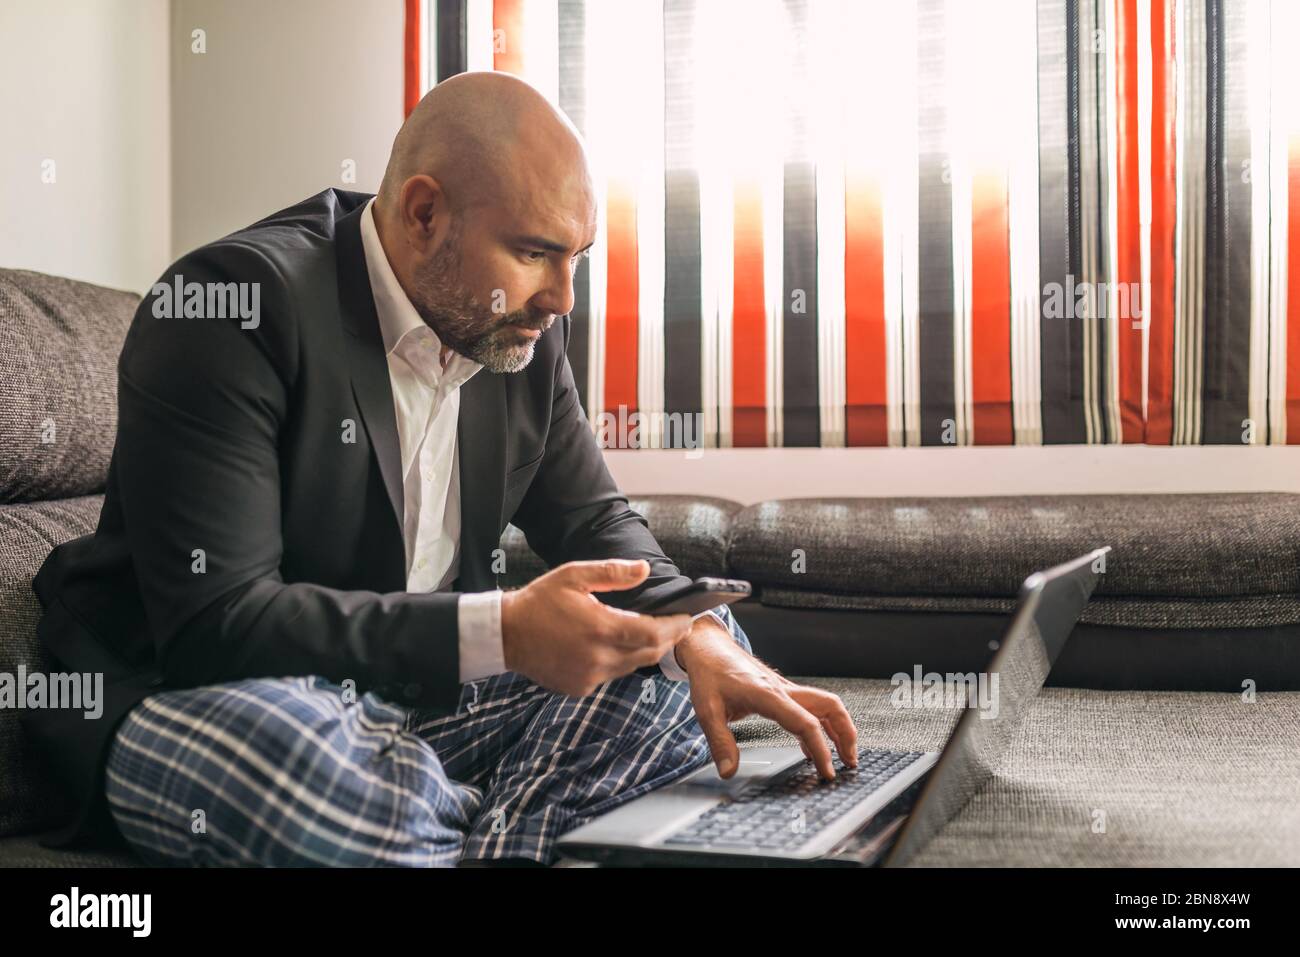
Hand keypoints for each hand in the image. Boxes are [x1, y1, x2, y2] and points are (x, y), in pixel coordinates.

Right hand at [500, 558, 693, 697]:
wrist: (506, 634)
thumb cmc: (540, 601)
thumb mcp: (574, 576)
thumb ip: (612, 573)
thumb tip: (644, 570)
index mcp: (601, 628)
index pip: (654, 633)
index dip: (676, 627)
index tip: (687, 618)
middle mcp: (599, 657)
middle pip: (649, 653)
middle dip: (667, 639)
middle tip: (677, 625)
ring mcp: (590, 676)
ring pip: (632, 666)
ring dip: (643, 650)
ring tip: (648, 631)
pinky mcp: (581, 687)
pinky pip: (612, 675)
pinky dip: (619, 661)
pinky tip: (612, 646)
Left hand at [676, 618, 857, 779]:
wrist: (709, 648)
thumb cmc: (709, 673)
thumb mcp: (707, 710)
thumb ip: (720, 742)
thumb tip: (728, 771)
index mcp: (768, 695)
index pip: (806, 723)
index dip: (821, 749)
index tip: (826, 771)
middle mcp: (783, 690)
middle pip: (829, 707)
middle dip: (846, 734)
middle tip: (849, 762)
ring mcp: (785, 689)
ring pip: (825, 705)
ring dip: (839, 729)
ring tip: (842, 757)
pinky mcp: (781, 692)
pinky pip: (809, 708)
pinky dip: (819, 727)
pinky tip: (811, 748)